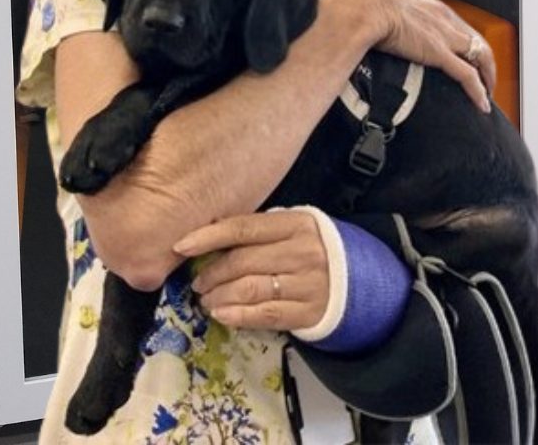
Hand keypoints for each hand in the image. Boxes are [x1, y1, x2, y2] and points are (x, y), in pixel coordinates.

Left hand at [172, 211, 328, 331]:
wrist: (356, 277)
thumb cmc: (309, 247)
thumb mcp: (289, 229)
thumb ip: (257, 231)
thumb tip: (207, 237)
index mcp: (295, 223)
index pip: (243, 227)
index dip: (209, 236)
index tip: (182, 245)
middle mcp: (303, 251)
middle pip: (244, 261)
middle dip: (212, 274)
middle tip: (197, 282)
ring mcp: (308, 282)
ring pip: (251, 289)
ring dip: (220, 296)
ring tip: (207, 300)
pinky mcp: (310, 311)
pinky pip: (267, 315)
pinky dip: (238, 315)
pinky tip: (222, 314)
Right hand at [324, 0, 493, 112]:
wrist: (362, 6)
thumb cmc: (362, 2)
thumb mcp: (379, 2)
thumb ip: (381, 11)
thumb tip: (366, 18)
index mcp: (428, 5)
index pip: (456, 24)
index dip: (464, 41)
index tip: (463, 54)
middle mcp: (442, 18)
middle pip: (475, 39)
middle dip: (484, 60)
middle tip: (485, 78)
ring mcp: (443, 35)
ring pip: (480, 56)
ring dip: (487, 76)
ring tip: (487, 94)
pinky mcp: (439, 53)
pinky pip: (468, 75)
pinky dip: (478, 91)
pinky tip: (482, 104)